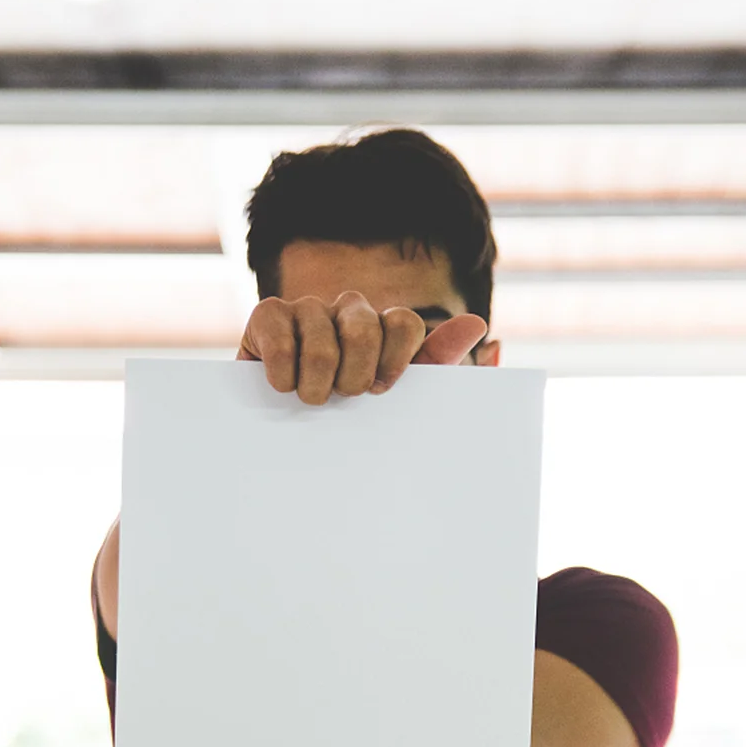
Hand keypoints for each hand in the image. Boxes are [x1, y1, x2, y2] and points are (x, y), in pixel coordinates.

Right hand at [237, 291, 486, 404]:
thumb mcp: (396, 396)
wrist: (284, 439)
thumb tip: (478, 324)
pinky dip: (285, 377)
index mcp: (383, 325)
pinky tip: (283, 387)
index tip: (381, 391)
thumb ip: (437, 361)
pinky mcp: (266, 315)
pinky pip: (283, 341)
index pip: (404, 322)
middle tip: (343, 398)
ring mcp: (306, 307)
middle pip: (365, 328)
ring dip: (317, 387)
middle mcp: (347, 309)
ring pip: (323, 344)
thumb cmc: (347, 416)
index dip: (396, 361)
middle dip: (354, 378)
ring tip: (311, 399)